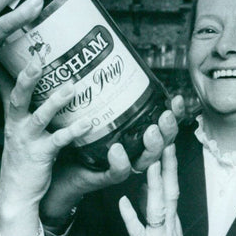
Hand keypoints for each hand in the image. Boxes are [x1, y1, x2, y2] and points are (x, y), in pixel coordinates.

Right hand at [0, 57, 91, 235]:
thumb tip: (24, 84)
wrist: (16, 195)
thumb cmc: (22, 159)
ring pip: (39, 116)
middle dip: (27, 76)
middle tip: (38, 57)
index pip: (6, 85)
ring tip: (72, 86)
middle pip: (17, 95)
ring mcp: (27, 140)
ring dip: (55, 101)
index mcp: (13, 116)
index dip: (6, 65)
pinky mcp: (40, 156)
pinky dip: (73, 131)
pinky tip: (89, 123)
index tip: (7, 41)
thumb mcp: (17, 129)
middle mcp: (16, 125)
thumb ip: (23, 106)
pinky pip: (58, 141)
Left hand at [40, 95, 184, 225]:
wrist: (60, 166)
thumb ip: (105, 92)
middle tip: (165, 115)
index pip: (161, 124)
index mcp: (135, 134)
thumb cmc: (78, 137)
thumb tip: (109, 60)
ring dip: (152, 145)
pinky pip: (118, 172)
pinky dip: (120, 162)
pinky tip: (117, 149)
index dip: (174, 114)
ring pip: (146, 159)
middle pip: (161, 142)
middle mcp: (134, 150)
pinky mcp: (105, 176)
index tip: (176, 99)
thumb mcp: (95, 111)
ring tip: (150, 131)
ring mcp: (122, 164)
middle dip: (168, 129)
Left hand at [118, 144, 213, 235]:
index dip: (168, 159)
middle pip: (169, 187)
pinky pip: (139, 231)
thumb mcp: (162, 231)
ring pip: (158, 205)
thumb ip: (154, 208)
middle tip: (163, 137)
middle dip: (166, 162)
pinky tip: (123, 202)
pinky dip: (132, 216)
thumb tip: (145, 186)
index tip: (165, 135)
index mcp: (170, 217)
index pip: (171, 182)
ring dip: (155, 184)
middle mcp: (168, 222)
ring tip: (150, 162)